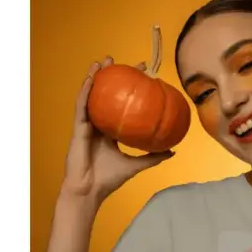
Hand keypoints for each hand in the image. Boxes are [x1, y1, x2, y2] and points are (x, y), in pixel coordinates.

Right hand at [60, 56, 174, 201]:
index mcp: (110, 132)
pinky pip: (81, 105)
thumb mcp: (136, 164)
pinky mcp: (77, 128)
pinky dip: (85, 91)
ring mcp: (87, 125)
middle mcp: (98, 125)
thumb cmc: (109, 179)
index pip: (121, 105)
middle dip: (112, 78)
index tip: (142, 75)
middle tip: (123, 62)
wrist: (90, 190)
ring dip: (95, 77)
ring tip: (103, 61)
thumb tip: (173, 150)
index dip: (130, 90)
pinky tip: (90, 78)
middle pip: (105, 96)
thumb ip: (153, 156)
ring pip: (90, 96)